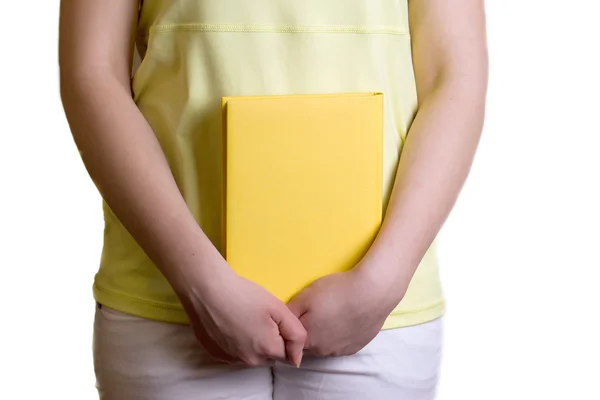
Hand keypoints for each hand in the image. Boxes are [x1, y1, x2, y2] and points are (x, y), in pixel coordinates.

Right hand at [177, 266, 306, 366]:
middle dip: (268, 342)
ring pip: (249, 355)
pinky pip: (232, 352)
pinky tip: (228, 324)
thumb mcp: (279, 309)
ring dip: (251, 343)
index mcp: (267, 350)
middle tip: (259, 317)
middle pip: (267, 356)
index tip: (274, 320)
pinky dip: (233, 342)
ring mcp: (230, 359)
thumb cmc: (245, 295)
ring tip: (242, 318)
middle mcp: (249, 361)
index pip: (286, 354)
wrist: (208, 290)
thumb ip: (296, 335)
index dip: (284, 337)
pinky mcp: (214, 353)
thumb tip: (297, 359)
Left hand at [287, 265, 406, 356]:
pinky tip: (344, 319)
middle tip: (314, 312)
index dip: (290, 331)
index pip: (290, 343)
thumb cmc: (336, 292)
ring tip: (331, 314)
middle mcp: (322, 351)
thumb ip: (289, 314)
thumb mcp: (305, 296)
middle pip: (308, 345)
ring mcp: (340, 350)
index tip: (296, 318)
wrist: (372, 293)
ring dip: (324, 335)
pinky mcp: (356, 347)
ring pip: (325, 345)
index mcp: (307, 340)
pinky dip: (340, 335)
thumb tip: (280, 326)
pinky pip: (341, 344)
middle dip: (307, 332)